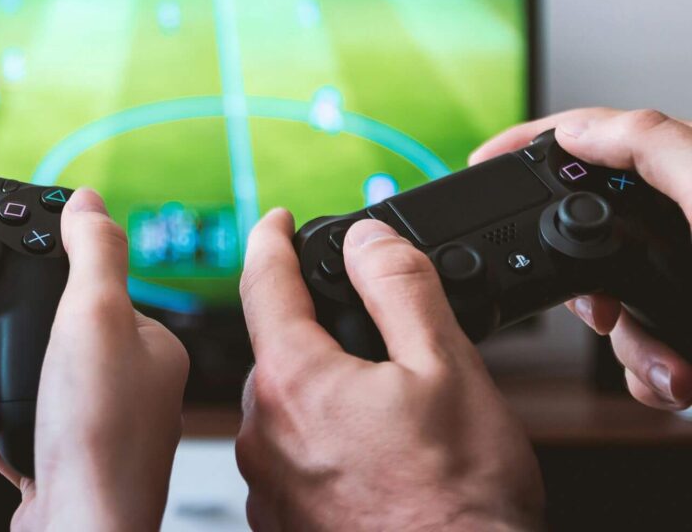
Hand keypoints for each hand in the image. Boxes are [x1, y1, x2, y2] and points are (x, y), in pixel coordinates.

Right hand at [0, 188, 188, 531]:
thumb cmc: (97, 434)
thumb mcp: (94, 315)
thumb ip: (93, 251)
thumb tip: (90, 200)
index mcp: (148, 348)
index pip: (92, 294)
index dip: (40, 285)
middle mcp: (128, 389)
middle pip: (51, 340)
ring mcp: (95, 433)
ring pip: (29, 384)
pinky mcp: (63, 469)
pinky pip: (17, 430)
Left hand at [237, 210, 543, 530]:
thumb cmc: (458, 504)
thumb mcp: (447, 369)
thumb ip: (400, 288)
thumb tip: (367, 240)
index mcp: (293, 381)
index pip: (263, 282)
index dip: (271, 238)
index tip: (277, 219)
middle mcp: (262, 431)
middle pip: (278, 346)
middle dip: (316, 327)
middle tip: (376, 338)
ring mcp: (267, 481)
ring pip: (286, 401)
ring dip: (323, 387)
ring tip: (388, 410)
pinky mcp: (280, 519)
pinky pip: (290, 452)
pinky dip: (321, 436)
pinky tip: (370, 455)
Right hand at [470, 107, 691, 409]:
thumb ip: (653, 146)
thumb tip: (577, 128)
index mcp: (689, 182)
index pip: (596, 140)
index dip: (534, 143)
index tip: (484, 162)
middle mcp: (686, 226)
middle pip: (592, 228)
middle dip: (583, 279)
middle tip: (593, 305)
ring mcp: (689, 282)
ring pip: (611, 301)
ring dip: (628, 343)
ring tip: (670, 367)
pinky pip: (642, 348)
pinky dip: (650, 373)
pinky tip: (680, 382)